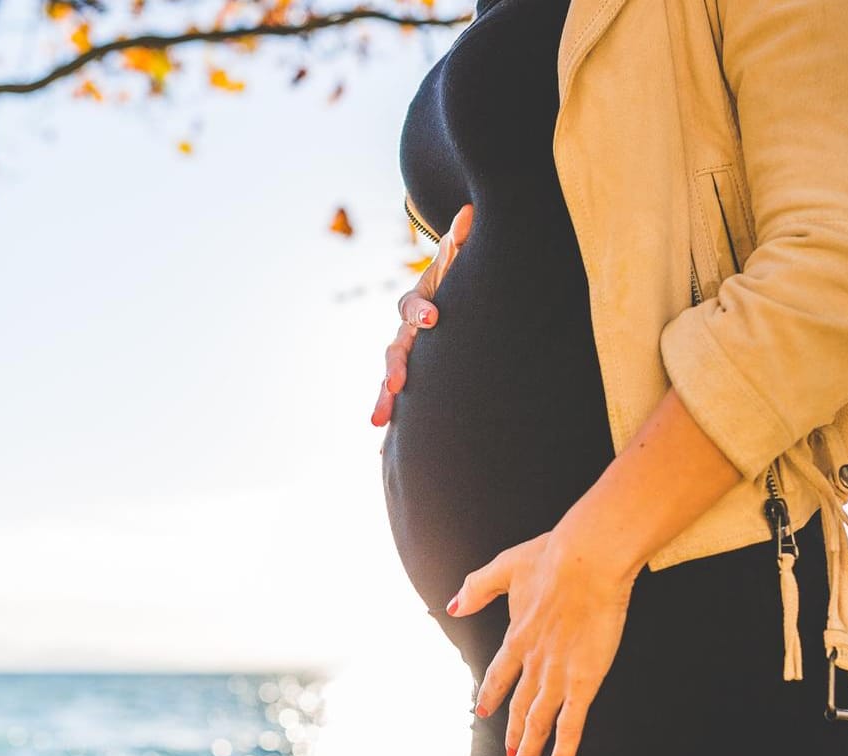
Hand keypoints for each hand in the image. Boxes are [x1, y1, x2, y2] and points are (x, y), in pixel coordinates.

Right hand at [372, 202, 473, 426]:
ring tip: (378, 424)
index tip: (435, 318)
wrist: (444, 302)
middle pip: (394, 350)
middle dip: (394, 368)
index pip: (414, 306)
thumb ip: (461, 243)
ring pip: (390, 380)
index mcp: (418, 304)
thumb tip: (470, 211)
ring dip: (384, 401)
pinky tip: (383, 452)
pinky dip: (394, 424)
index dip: (422, 311)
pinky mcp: (410, 380)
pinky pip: (399, 402)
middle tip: (396, 385)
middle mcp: (405, 333)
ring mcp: (404, 357)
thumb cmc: (457, 284)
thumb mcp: (460, 263)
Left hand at [445, 525, 638, 755]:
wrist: (586, 560)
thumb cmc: (553, 557)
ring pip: (539, 724)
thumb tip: (451, 606)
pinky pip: (570, 728)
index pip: (499, 674)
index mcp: (516, 636)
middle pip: (519, 706)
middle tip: (508, 754)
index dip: (492, 694)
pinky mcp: (583, 683)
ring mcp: (557, 676)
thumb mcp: (506, 566)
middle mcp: (532, 662)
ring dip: (530, 749)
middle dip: (512, 732)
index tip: (484, 711)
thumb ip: (477, 587)